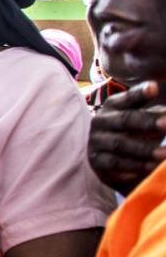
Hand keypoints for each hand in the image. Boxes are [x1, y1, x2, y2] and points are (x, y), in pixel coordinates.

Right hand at [88, 80, 165, 194]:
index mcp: (114, 105)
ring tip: (164, 155)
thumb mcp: (144, 119)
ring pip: (119, 144)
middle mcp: (101, 120)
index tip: (154, 88)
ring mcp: (96, 140)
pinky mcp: (96, 160)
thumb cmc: (133, 133)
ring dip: (143, 149)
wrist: (109, 160)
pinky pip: (114, 163)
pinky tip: (149, 168)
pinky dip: (132, 166)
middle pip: (125, 120)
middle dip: (147, 122)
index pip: (128, 98)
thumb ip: (158, 115)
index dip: (140, 93)